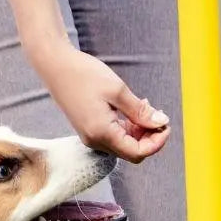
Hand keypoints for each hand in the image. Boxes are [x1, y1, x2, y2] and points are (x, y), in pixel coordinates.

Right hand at [29, 40, 169, 162]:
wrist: (56, 67)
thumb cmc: (84, 76)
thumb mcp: (118, 91)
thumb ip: (140, 111)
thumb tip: (161, 123)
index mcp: (102, 133)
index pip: (137, 153)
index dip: (157, 142)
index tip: (165, 123)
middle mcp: (95, 140)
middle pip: (131, 152)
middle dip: (149, 137)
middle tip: (158, 114)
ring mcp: (91, 136)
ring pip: (124, 145)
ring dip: (140, 131)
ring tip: (145, 106)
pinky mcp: (89, 129)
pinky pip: (114, 136)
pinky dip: (128, 127)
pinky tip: (132, 109)